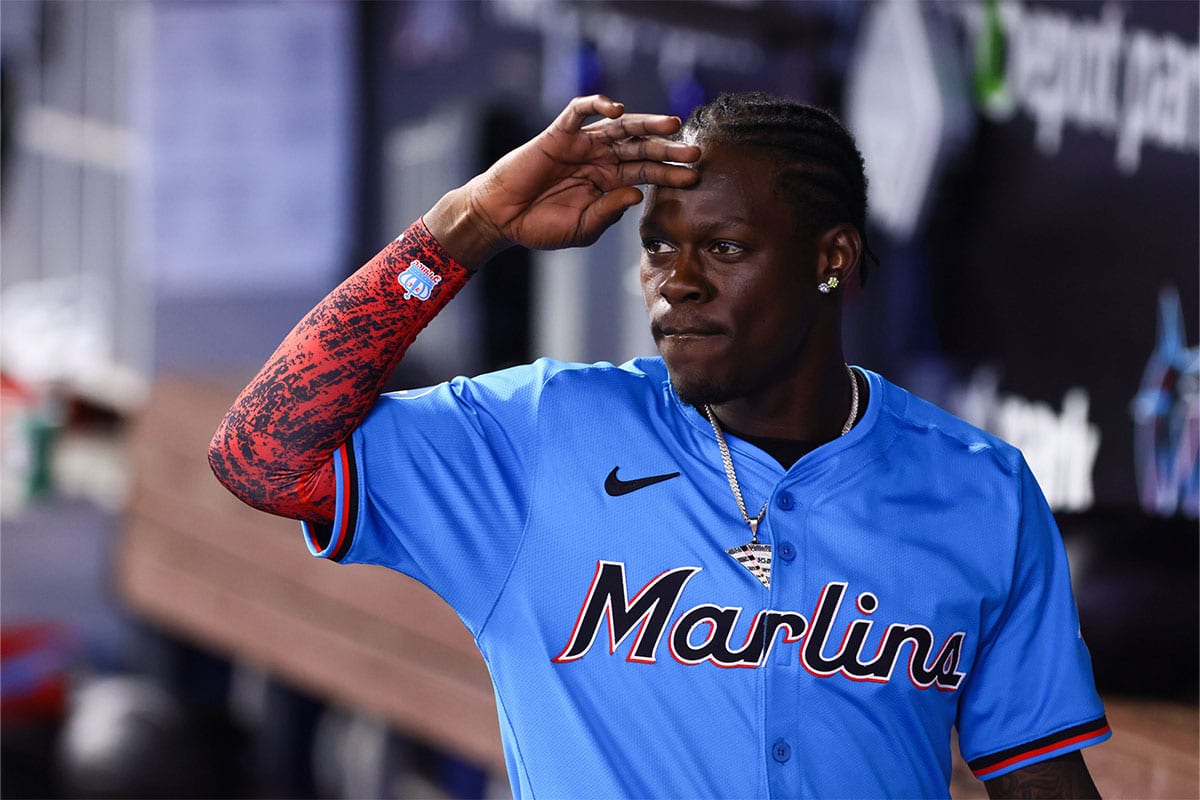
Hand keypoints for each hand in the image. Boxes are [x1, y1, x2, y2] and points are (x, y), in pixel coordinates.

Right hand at [426, 95, 701, 267]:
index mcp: (609, 183)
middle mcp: (600, 160)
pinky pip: (579, 111)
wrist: (502, 218)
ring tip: (671, 124)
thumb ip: (609, 211)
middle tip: (695, 151)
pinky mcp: (559, 133)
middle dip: (669, 149)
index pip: (647, 174)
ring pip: (620, 127)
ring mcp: (582, 144)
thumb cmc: (541, 226)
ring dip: (647, 123)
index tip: (695, 178)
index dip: (670, 175)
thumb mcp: (583, 228)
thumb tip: (638, 194)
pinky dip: (597, 104)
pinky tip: (616, 109)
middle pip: (642, 148)